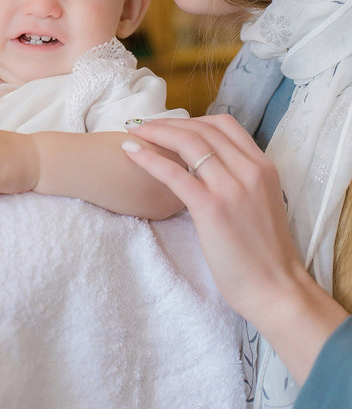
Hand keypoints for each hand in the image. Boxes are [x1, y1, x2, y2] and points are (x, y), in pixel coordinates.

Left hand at [123, 114, 307, 321]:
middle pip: (202, 129)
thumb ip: (241, 180)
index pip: (224, 125)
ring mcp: (231, 187)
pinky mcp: (211, 208)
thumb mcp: (261, 203)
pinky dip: (150, 159)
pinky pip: (174, 173)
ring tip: (135, 134)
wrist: (277, 289)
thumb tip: (211, 169)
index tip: (171, 125)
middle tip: (145, 126)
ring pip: (187, 143)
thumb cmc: (266, 254)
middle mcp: (249, 170)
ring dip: (156, 133)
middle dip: (169, 123)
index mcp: (263, 167)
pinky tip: (132, 153)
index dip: (193, 119)